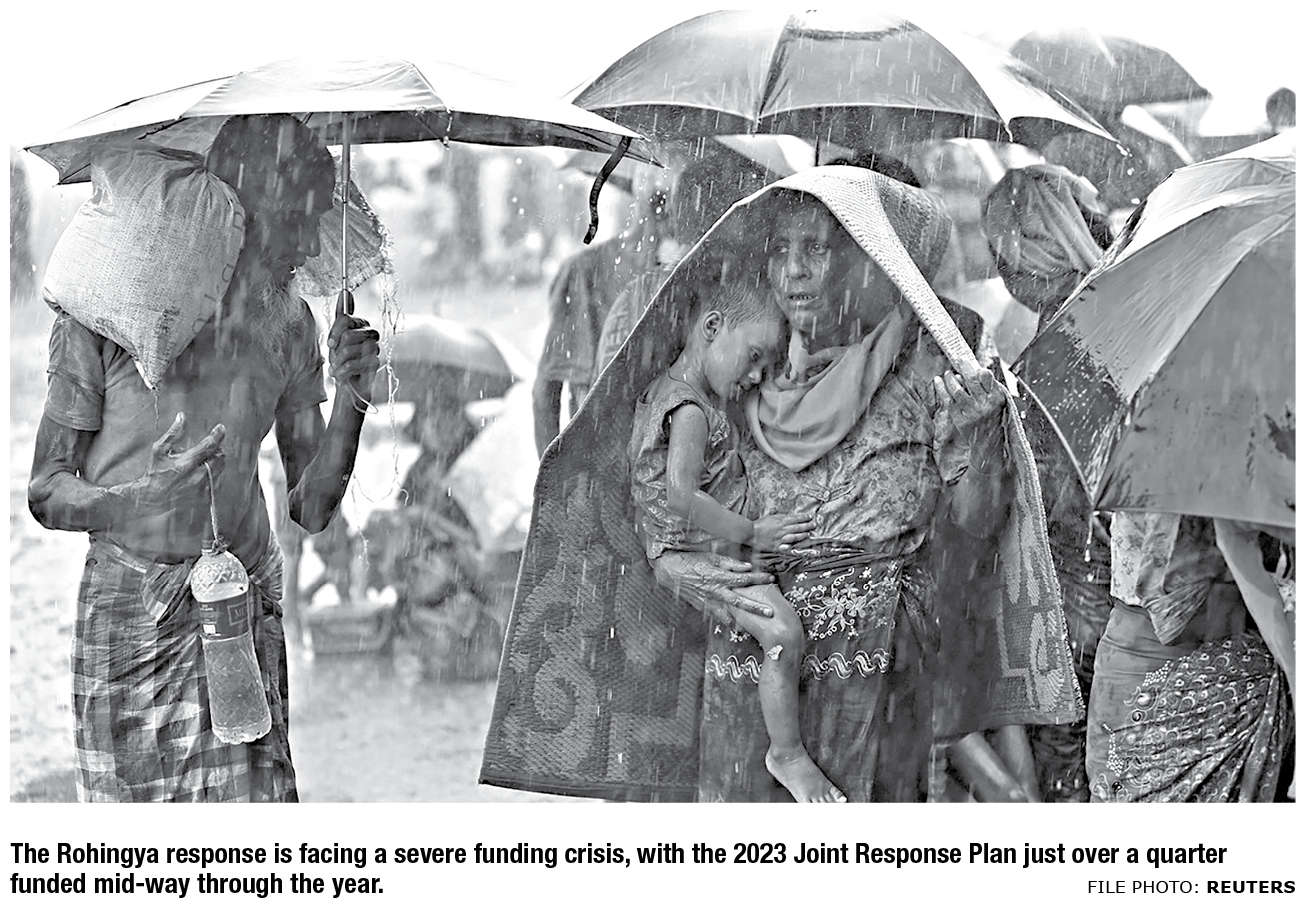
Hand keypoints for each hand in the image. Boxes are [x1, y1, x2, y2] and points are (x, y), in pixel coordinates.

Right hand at [136, 412, 225, 510]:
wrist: (151, 501)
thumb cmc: (155, 474)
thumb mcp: (159, 452)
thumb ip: (173, 434)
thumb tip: (182, 417)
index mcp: (186, 464)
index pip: (209, 446)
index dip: (217, 435)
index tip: (220, 428)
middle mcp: (197, 477)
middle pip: (219, 457)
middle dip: (215, 450)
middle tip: (207, 449)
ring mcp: (203, 489)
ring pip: (220, 469)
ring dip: (214, 463)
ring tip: (200, 463)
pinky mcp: (206, 499)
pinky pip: (217, 482)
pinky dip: (212, 476)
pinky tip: (200, 476)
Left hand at [327, 291, 380, 399]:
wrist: (349, 384)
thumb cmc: (342, 359)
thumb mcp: (337, 337)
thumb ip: (342, 315)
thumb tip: (346, 291)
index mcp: (361, 325)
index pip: (346, 320)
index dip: (335, 332)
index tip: (330, 344)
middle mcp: (370, 334)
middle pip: (348, 335)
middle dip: (336, 351)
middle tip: (334, 360)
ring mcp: (374, 349)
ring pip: (349, 350)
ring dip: (338, 363)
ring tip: (337, 370)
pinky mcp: (375, 364)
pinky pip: (353, 365)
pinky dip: (343, 373)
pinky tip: (342, 377)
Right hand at [651, 551, 774, 626]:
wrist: (671, 571)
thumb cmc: (692, 561)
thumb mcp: (712, 558)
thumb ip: (731, 564)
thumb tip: (748, 567)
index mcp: (718, 576)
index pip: (743, 578)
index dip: (758, 578)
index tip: (771, 579)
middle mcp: (715, 591)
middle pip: (739, 602)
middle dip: (755, 608)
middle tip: (770, 613)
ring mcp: (708, 602)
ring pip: (727, 616)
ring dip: (741, 623)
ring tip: (754, 629)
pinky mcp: (703, 608)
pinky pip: (717, 618)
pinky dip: (727, 622)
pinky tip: (737, 626)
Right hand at [751, 512, 815, 551]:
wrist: (750, 533)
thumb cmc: (759, 524)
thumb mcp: (770, 516)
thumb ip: (779, 516)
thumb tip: (787, 515)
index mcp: (780, 521)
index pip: (795, 518)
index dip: (804, 517)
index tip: (810, 517)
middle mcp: (782, 530)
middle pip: (797, 527)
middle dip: (807, 526)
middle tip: (813, 525)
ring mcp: (780, 539)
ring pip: (794, 537)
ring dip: (802, 536)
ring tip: (808, 534)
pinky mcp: (776, 547)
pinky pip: (786, 547)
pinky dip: (792, 547)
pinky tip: (797, 547)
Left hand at [933, 367, 1005, 440]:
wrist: (989, 444)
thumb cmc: (992, 418)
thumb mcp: (997, 402)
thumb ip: (988, 387)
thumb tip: (974, 369)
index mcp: (996, 398)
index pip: (986, 377)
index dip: (974, 368)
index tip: (966, 361)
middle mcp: (985, 405)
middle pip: (971, 381)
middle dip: (963, 368)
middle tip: (958, 361)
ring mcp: (972, 414)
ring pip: (957, 391)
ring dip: (950, 379)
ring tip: (948, 374)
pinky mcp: (960, 421)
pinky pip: (948, 401)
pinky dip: (941, 389)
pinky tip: (938, 381)